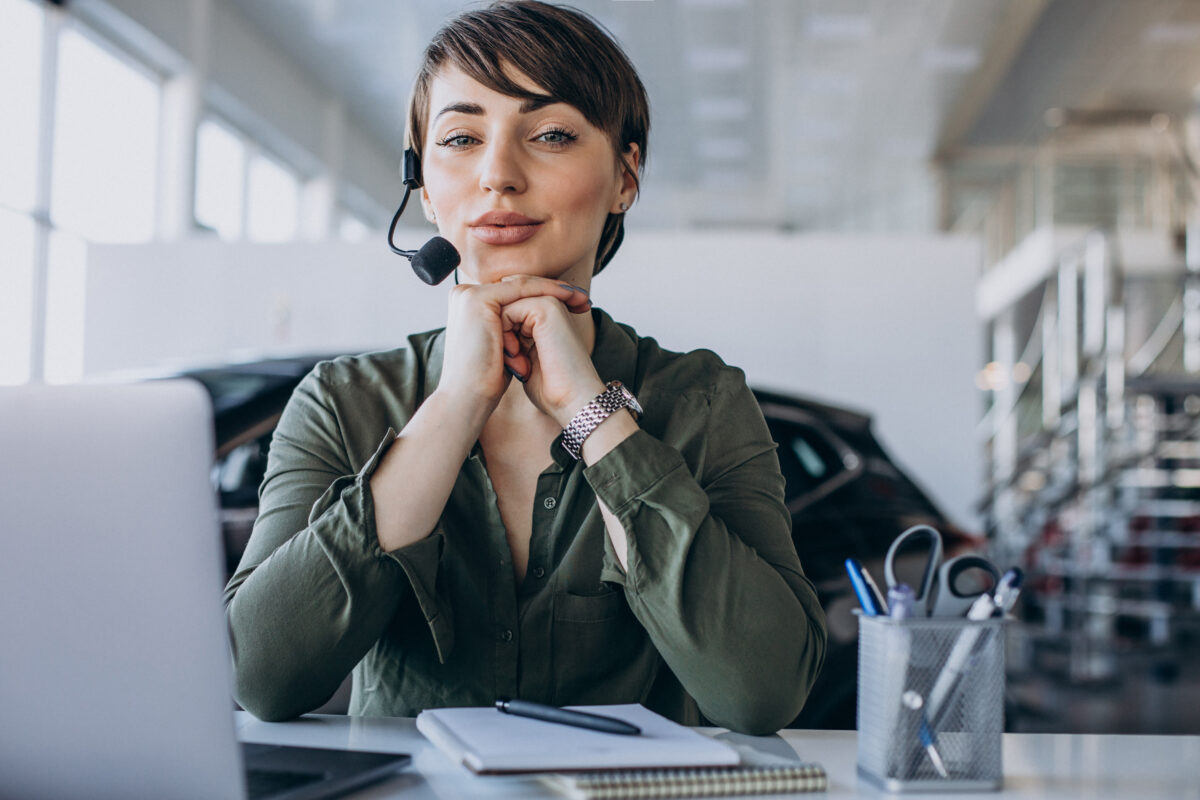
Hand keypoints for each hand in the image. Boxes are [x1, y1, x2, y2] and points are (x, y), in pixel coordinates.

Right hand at [436, 276, 590, 415]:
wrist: (469, 398)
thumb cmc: (487, 381)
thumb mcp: (503, 346)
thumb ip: (511, 328)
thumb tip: (531, 325)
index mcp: (468, 307)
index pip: (513, 294)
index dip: (546, 296)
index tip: (575, 303)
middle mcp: (464, 296)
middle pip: (519, 288)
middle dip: (555, 291)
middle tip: (584, 299)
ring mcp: (468, 295)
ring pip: (522, 286)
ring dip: (555, 290)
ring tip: (581, 300)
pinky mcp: (477, 299)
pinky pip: (521, 290)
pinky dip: (547, 292)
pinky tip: (568, 297)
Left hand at [499, 280, 605, 425]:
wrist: (573, 401)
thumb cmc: (550, 388)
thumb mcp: (525, 360)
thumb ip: (513, 341)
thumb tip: (489, 336)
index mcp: (548, 316)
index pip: (507, 315)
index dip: (503, 341)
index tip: (520, 368)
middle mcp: (550, 305)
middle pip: (503, 310)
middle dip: (501, 338)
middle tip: (518, 367)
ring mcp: (549, 303)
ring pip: (503, 310)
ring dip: (502, 339)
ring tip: (518, 365)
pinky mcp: (545, 307)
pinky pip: (507, 311)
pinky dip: (504, 335)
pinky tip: (516, 356)